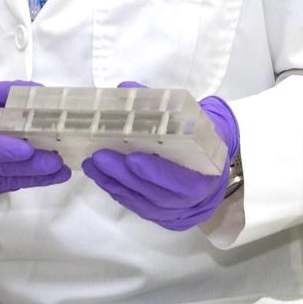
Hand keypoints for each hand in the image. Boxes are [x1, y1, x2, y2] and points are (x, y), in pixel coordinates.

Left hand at [82, 84, 239, 230]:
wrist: (210, 167)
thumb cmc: (200, 139)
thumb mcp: (191, 119)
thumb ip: (160, 106)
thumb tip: (126, 89)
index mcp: (204, 176)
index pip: (180, 181)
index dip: (156, 172)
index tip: (133, 158)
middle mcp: (188, 200)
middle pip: (152, 193)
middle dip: (123, 174)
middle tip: (100, 156)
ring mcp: (171, 211)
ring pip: (140, 201)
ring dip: (113, 182)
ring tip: (92, 163)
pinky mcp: (157, 214)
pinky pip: (134, 204)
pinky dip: (116, 190)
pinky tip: (100, 176)